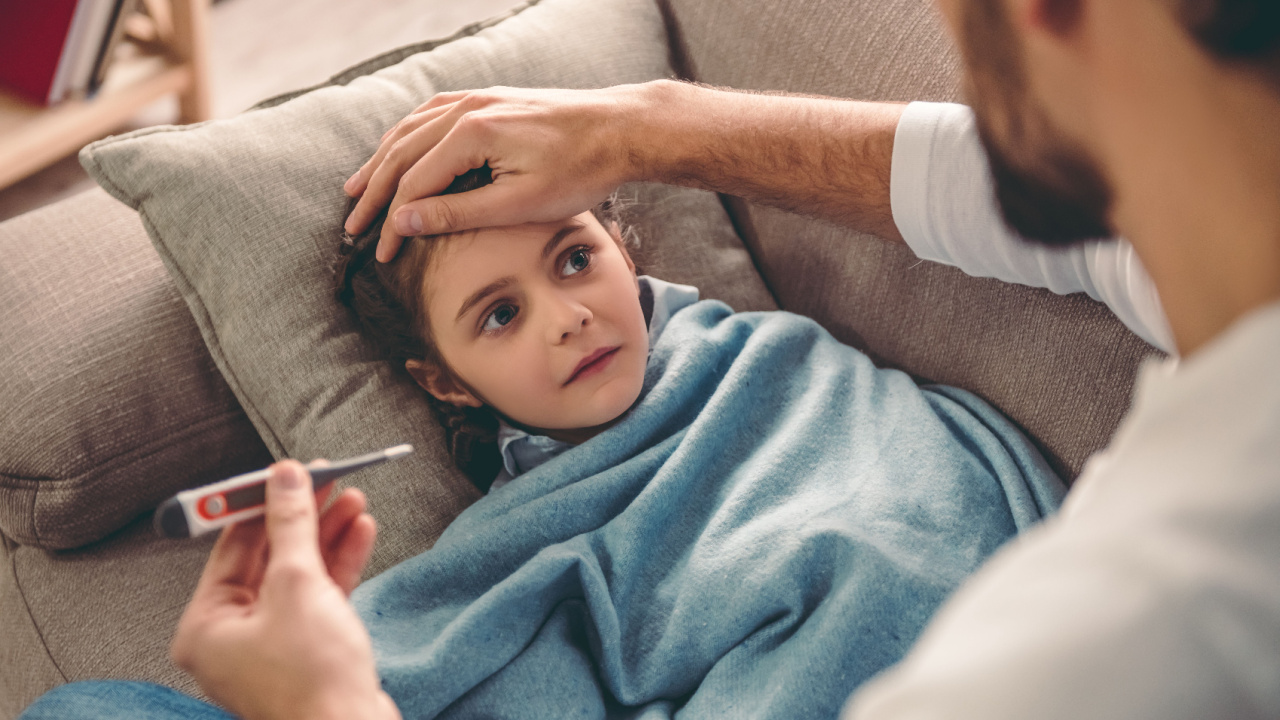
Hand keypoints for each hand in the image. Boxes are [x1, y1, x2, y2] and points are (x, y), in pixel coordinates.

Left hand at [171, 461, 399, 719]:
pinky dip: (339, 565)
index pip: (231, 545)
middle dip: (303, 516)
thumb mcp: (298, 584)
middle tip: (328, 479)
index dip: (261, 501)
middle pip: (267, 556)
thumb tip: (284, 478)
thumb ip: (291, 524)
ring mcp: (271, 645)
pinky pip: (318, 597)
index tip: (288, 471)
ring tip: (353, 499)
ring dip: (327, 535)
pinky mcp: (307, 651)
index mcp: (206, 625)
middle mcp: (231, 636)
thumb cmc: (312, 680)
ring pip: (297, 574)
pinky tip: (360, 533)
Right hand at [343, 83, 657, 262]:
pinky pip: (431, 114)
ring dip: (381, 161)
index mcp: (470, 134)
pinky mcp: (490, 99)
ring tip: (357, 188)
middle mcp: (466, 107)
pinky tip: (399, 150)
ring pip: (410, 130)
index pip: (413, 184)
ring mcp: (477, 98)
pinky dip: (407, 137)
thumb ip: (459, 213)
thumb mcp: (519, 205)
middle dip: (373, 193)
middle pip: (400, 154)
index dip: (391, 223)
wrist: (621, 129)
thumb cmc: (579, 171)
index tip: (379, 254)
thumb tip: (404, 221)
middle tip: (352, 227)